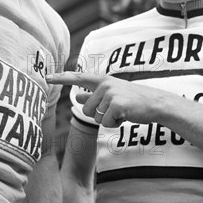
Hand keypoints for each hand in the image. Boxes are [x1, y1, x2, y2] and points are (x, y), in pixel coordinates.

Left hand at [46, 72, 165, 127]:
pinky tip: (125, 117)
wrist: (155, 103)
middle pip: (86, 109)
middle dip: (98, 115)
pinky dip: (115, 124)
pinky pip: (105, 122)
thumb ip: (93, 95)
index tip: (46, 77)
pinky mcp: (116, 105)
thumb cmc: (132, 100)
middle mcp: (104, 84)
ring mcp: (110, 93)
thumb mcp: (112, 95)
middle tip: (115, 110)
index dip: (61, 78)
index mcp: (102, 80)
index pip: (77, 78)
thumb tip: (76, 95)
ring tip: (121, 112)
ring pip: (95, 117)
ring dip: (107, 120)